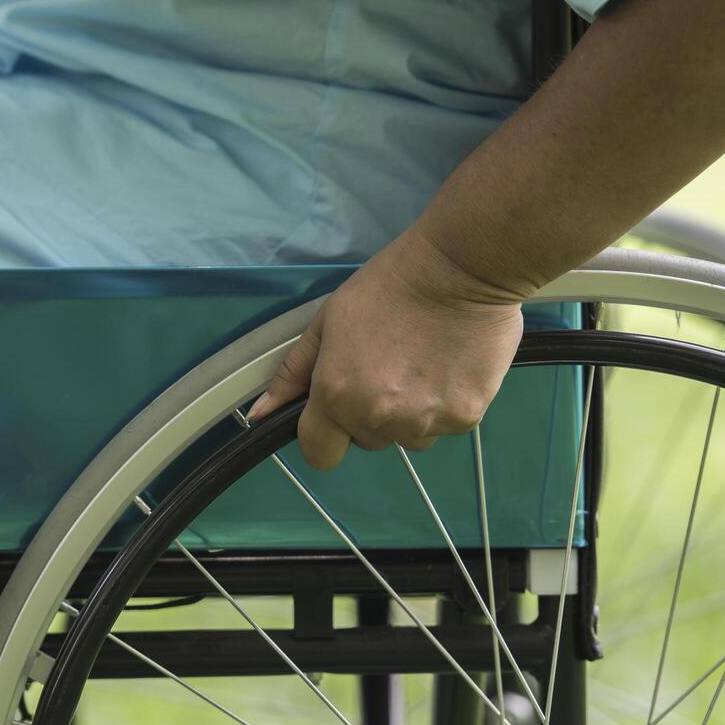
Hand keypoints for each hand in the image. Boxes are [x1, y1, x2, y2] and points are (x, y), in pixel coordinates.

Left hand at [247, 229, 524, 469]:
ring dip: (410, 413)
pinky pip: (445, 426)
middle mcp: (378, 418)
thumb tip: (259, 414)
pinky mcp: (464, 418)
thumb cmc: (389, 287)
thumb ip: (293, 373)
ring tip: (422, 364)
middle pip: (366, 441)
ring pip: (408, 437)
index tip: (337, 414)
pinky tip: (448, 366)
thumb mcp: (327, 322)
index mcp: (336, 396)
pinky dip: (446, 404)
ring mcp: (424, 422)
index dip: (325, 436)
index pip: (320, 454)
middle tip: (388, 367)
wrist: (460, 270)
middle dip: (370, 415)